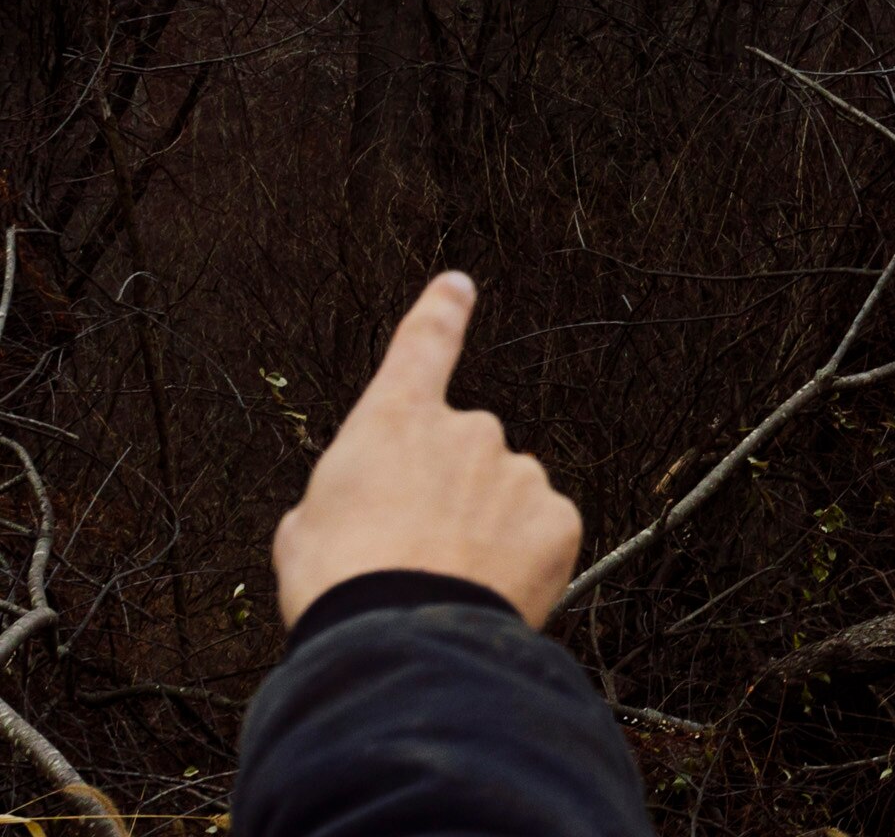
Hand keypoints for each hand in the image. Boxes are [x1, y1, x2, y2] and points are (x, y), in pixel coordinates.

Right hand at [272, 273, 582, 629]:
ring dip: (484, 532)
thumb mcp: (305, 531)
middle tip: (413, 554)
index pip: (421, 347)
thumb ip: (345, 497)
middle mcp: (467, 430)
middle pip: (465, 455)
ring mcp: (518, 471)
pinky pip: (540, 533)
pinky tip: (486, 592)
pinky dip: (520, 561)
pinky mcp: (558, 518)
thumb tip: (362, 512)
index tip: (457, 285)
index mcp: (395, 420)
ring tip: (444, 583)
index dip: (439, 313)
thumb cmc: (338, 585)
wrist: (399, 638)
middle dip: (448, 495)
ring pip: (505, 497)